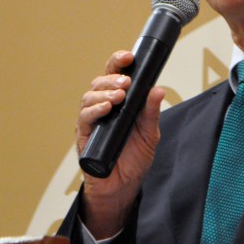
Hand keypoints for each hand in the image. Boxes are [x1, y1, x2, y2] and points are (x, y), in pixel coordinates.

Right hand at [75, 50, 163, 238]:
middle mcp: (102, 107)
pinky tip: (106, 108)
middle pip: (99, 81)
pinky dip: (94, 110)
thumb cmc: (133, 159)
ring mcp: (92, 121)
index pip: (115, 75)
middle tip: (126, 81)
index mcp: (119, 102)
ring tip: (119, 95)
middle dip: (112, 76)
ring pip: (89, 96)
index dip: (118, 62)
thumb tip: (158, 89)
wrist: (123, 187)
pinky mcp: (84, 135)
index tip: (128, 56)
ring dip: (104, 92)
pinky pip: (85, 118)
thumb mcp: (150, 134)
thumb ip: (151, 112)